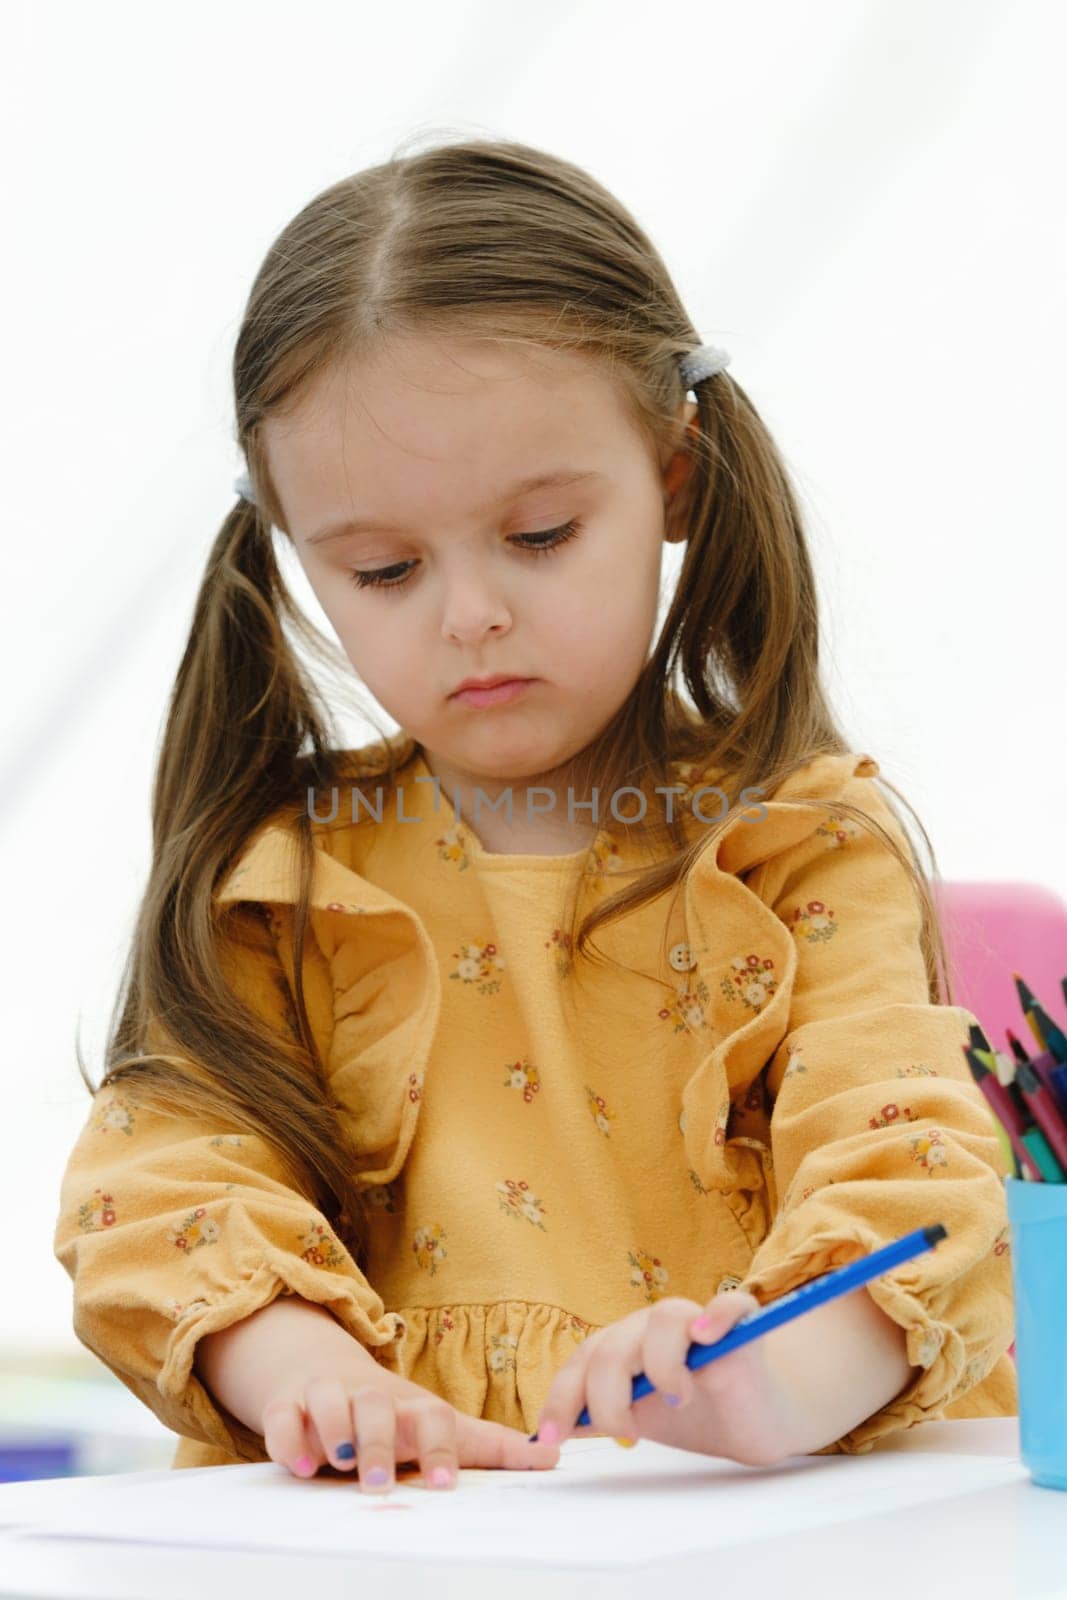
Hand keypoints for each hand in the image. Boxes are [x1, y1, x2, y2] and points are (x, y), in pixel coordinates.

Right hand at [261, 1362, 560, 1492]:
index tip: (444, 1483)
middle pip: (377, 1407)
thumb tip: (554, 1456)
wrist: (328, 1371)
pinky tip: (296, 1463)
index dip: (439, 1448)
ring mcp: (328, 1397)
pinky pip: (282, 1416)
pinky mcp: (289, 1405)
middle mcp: (371, 1396)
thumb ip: (492, 1446)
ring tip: (338, 1463)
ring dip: (334, 1431)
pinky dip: (286, 1437)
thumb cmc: (395, 1413)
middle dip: (379, 1443)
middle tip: (380, 1483)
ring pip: (330, 1402)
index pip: (432, 1417)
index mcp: (412, 1406)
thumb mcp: (442, 1426)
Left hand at [533, 1290, 802, 1467]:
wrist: (756, 1419)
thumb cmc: (696, 1413)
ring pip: (665, 1319)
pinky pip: (730, 1304)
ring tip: (675, 1399)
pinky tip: (706, 1337)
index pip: (584, 1361)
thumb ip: (599, 1415)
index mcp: (626, 1346)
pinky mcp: (743, 1328)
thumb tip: (547, 1433)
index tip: (551, 1437)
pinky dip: (717, 1315)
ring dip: (661, 1364)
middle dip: (608, 1398)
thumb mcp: (641, 1419)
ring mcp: (700, 1324)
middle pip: (616, 1347)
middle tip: (627, 1434)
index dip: (564, 1396)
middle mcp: (656, 1328)